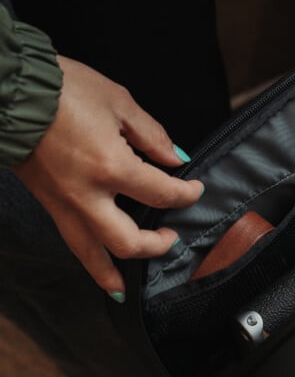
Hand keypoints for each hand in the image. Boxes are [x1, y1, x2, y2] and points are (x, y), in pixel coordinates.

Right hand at [13, 56, 203, 301]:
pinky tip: (95, 262)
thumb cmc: (65, 89)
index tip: (194, 190)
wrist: (9, 91)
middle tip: (172, 238)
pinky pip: (70, 237)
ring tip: (125, 288)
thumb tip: (176, 159)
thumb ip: (152, 136)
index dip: (185, 195)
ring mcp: (62, 202)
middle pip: (128, 241)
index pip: (161, 194)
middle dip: (155, 246)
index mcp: (112, 167)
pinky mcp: (46, 201)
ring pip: (90, 252)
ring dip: (111, 273)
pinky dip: (86, 256)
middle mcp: (87, 195)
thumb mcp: (119, 102)